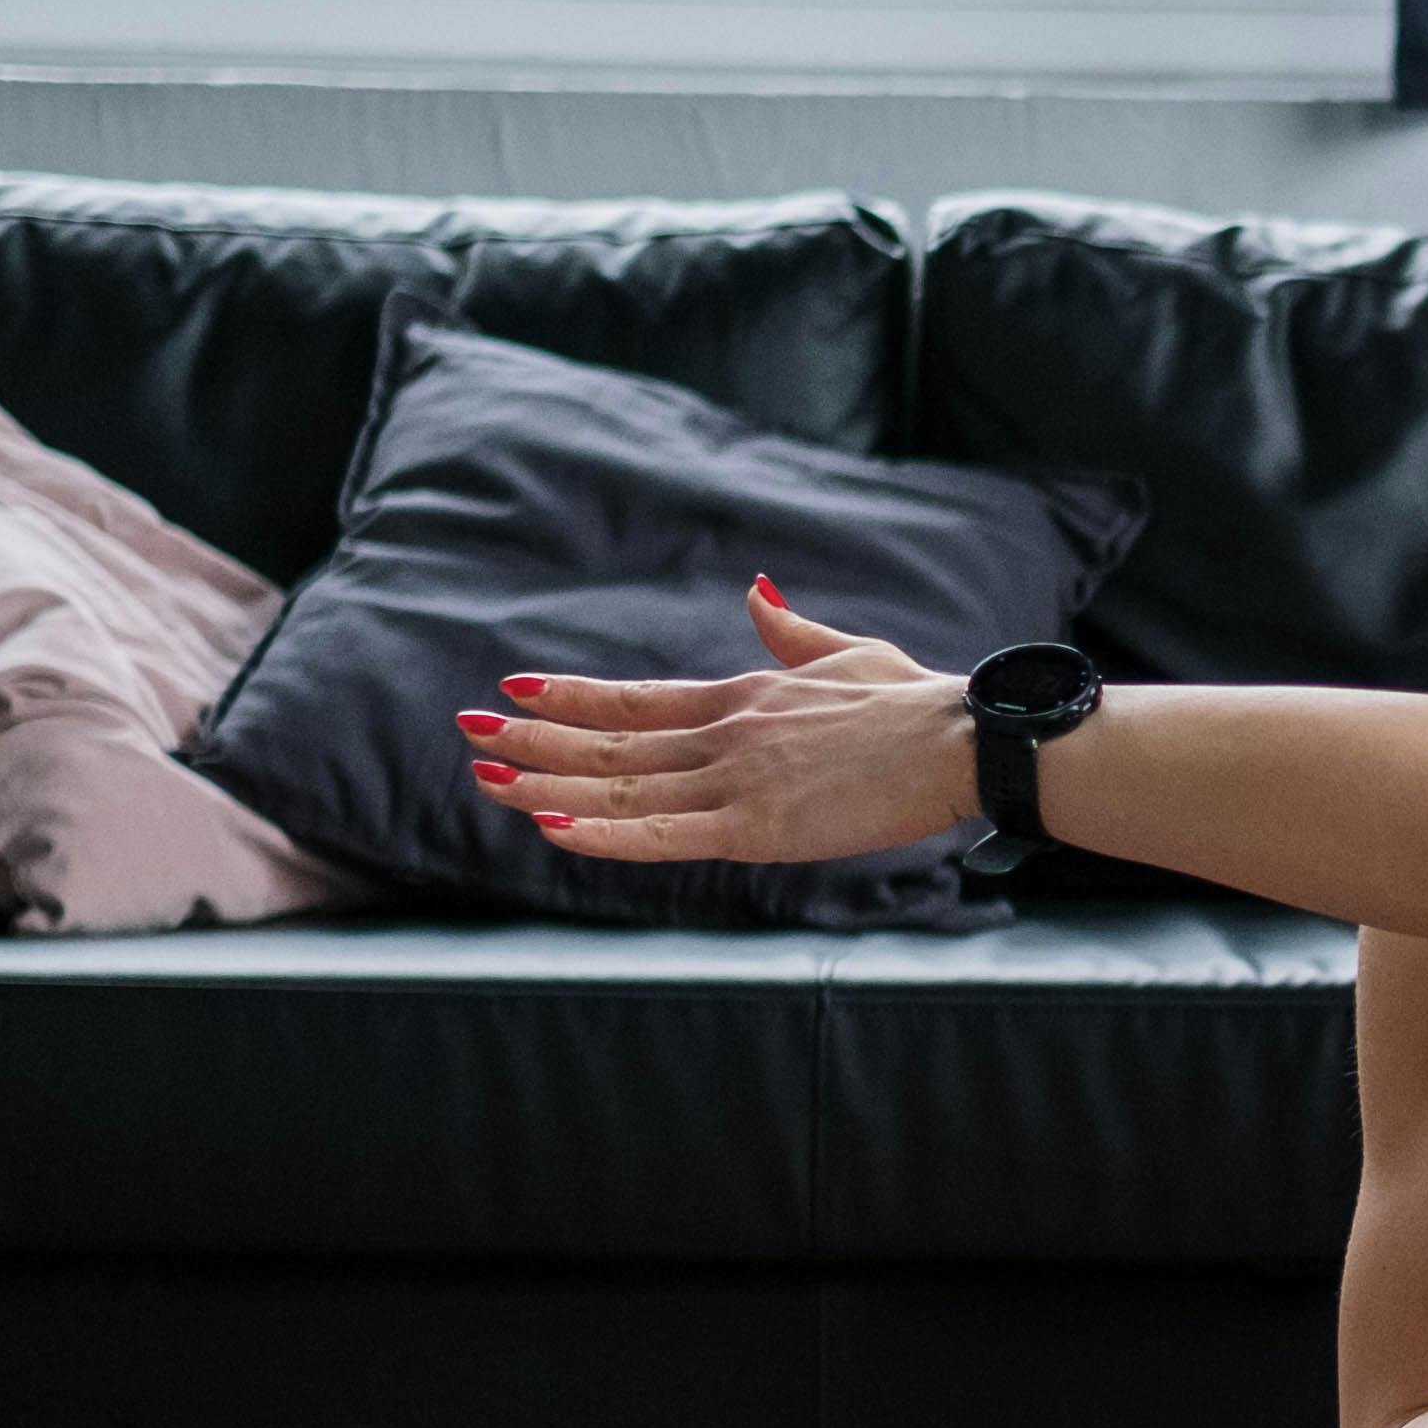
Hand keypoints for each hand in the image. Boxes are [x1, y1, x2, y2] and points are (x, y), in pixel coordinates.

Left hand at [460, 582, 971, 863]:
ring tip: (487, 778)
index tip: (514, 688)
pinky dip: (603, 834)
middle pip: (609, 741)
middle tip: (469, 732)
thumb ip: (791, 632)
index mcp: (743, 697)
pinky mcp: (756, 828)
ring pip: (619, 787)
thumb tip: (757, 591)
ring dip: (547, 785)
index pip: (635, 698)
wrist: (959, 737)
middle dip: (534, 739)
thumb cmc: (916, 702)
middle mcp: (725, 735)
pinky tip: (553, 831)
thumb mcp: (847, 652)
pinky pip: (661, 835)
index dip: (571, 695)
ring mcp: (735, 781)